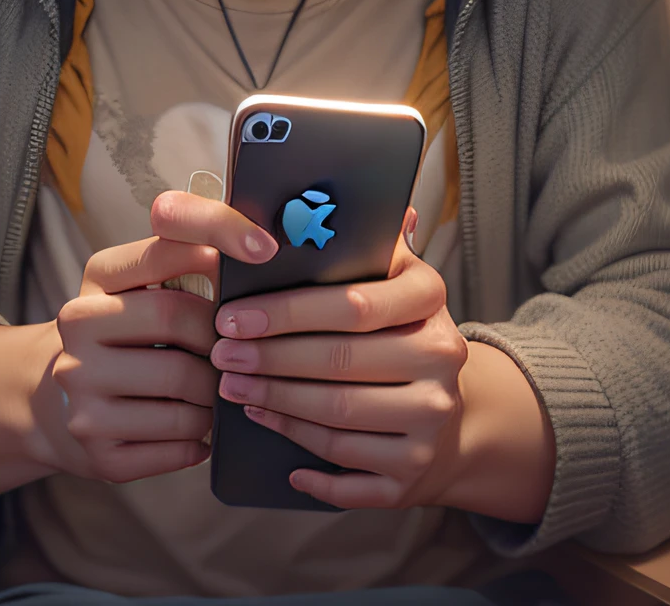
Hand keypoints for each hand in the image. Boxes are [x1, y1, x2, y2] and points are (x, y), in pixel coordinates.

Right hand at [49, 192, 276, 483]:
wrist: (55, 404)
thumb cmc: (120, 336)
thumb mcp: (134, 287)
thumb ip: (181, 260)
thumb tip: (250, 248)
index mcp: (96, 279)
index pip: (163, 250)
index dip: (218, 238)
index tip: (264, 249)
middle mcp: (77, 330)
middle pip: (176, 319)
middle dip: (219, 336)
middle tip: (238, 349)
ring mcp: (82, 395)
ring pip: (184, 390)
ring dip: (216, 393)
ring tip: (220, 391)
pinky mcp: (100, 452)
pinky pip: (178, 444)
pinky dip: (202, 437)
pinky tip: (201, 426)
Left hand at [210, 208, 470, 509]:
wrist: (449, 415)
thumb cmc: (397, 329)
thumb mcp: (391, 277)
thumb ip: (368, 242)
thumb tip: (359, 199)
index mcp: (430, 298)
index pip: (354, 305)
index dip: (287, 312)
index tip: (232, 315)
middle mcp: (442, 358)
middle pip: (340, 361)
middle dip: (269, 358)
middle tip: (220, 354)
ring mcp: (431, 419)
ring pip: (338, 414)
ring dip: (275, 401)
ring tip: (231, 387)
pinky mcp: (414, 471)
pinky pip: (344, 461)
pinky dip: (298, 447)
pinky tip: (264, 425)